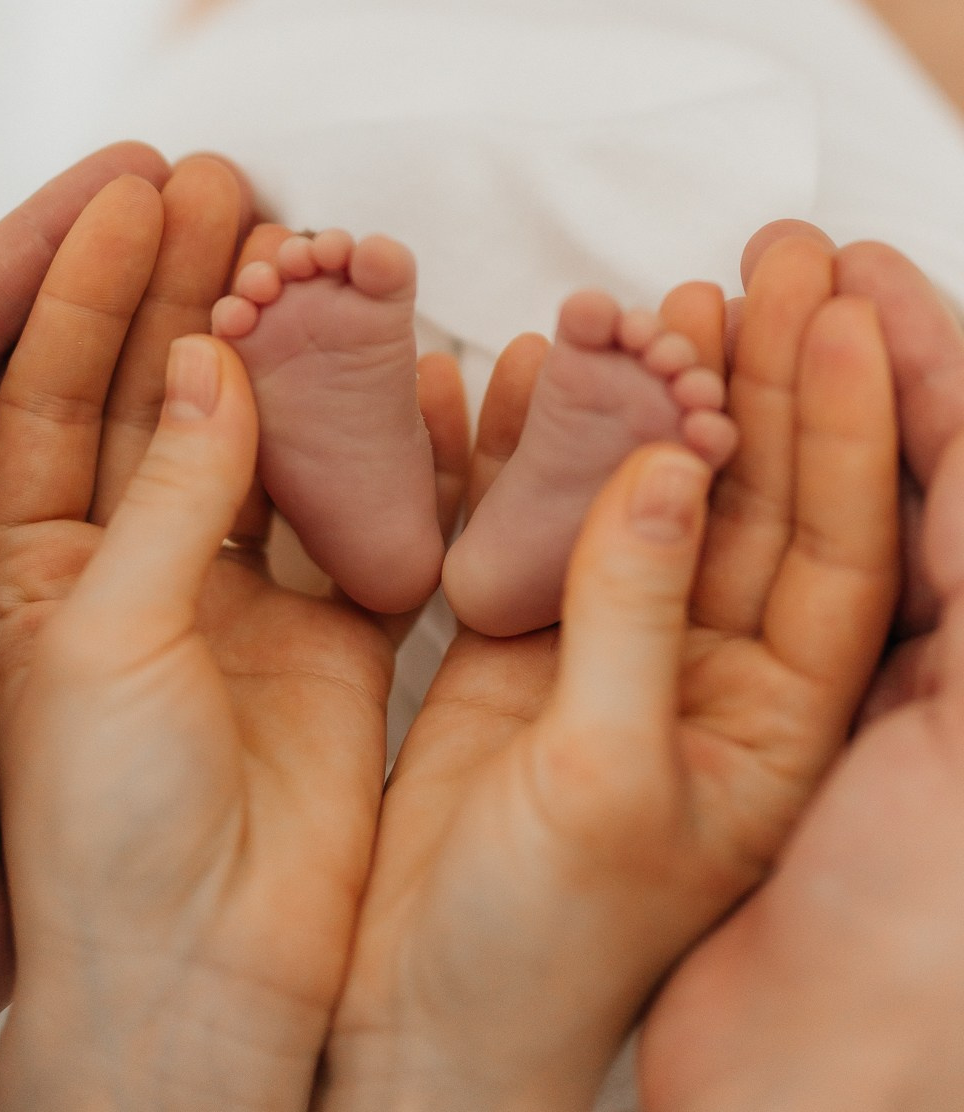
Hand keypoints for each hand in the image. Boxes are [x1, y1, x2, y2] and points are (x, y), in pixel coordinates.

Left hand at [0, 164, 467, 1111]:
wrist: (166, 990)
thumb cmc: (34, 827)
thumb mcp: (23, 629)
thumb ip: (112, 485)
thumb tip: (184, 356)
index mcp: (6, 556)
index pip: (39, 376)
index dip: (85, 272)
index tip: (140, 179)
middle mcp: (116, 563)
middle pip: (156, 388)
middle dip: (193, 282)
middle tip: (242, 184)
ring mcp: (223, 600)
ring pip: (262, 438)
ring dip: (296, 347)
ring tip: (332, 251)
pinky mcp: (320, 649)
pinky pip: (361, 522)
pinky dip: (391, 450)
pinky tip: (419, 372)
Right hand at [320, 239, 898, 1111]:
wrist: (424, 1030)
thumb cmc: (545, 951)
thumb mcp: (614, 791)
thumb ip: (632, 618)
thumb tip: (654, 469)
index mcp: (795, 718)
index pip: (859, 537)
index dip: (855, 415)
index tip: (839, 297)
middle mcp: (727, 669)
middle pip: (764, 491)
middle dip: (761, 370)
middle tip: (756, 254)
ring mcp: (626, 643)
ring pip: (656, 490)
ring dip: (650, 391)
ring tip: (641, 295)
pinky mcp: (530, 640)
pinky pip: (545, 516)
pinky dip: (531, 444)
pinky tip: (523, 369)